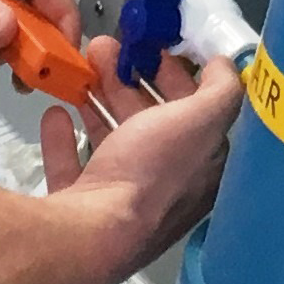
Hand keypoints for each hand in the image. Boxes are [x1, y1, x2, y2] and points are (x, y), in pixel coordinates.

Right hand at [39, 35, 242, 283]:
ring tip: (81, 68)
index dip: (178, 76)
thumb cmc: (150, 174)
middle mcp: (164, 186)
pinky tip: (55, 113)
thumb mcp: (198, 121)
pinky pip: (74, 166)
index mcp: (200, 168)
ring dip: (98, 99)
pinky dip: (64, 137)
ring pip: (112, 140)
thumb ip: (220, 90)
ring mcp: (121, 201)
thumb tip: (227, 66)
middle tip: (106, 48)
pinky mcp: (82, 209)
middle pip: (150, 122)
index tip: (153, 48)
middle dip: (130, 80)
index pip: (196, 114)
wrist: (92, 235)